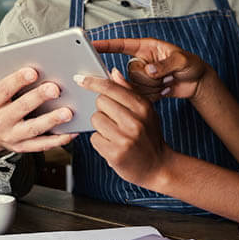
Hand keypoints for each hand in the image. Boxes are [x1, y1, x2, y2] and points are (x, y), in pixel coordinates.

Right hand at [0, 43, 76, 154]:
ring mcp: (12, 136)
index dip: (17, 81)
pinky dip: (57, 140)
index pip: (3, 90)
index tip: (33, 71)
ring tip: (68, 112)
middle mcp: (0, 121)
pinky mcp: (24, 147)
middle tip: (56, 88)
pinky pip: (41, 145)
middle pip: (20, 109)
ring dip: (51, 121)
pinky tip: (71, 132)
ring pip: (33, 129)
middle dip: (38, 98)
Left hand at [81, 68, 173, 189]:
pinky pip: (94, 138)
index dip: (93, 82)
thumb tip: (113, 72)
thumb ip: (128, 90)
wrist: (159, 167)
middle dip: (103, 109)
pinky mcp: (115, 154)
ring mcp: (125, 138)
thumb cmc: (149, 136)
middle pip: (100, 102)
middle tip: (114, 119)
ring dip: (101, 126)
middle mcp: (135, 121)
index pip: (111, 88)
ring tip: (114, 133)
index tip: (80, 79)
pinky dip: (100, 141)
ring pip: (95, 120)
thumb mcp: (146, 111)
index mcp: (142, 107)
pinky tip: (112, 145)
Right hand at [92, 37, 214, 103]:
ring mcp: (142, 77)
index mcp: (146, 47)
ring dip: (153, 88)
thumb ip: (165, 64)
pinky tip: (165, 89)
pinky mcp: (144, 90)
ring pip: (134, 87)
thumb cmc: (191, 64)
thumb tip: (149, 71)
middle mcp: (141, 61)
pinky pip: (139, 97)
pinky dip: (154, 96)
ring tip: (168, 81)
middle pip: (129, 72)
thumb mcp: (182, 60)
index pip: (121, 45)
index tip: (92, 45)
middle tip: (165, 76)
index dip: (106, 45)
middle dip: (148, 78)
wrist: (197, 83)